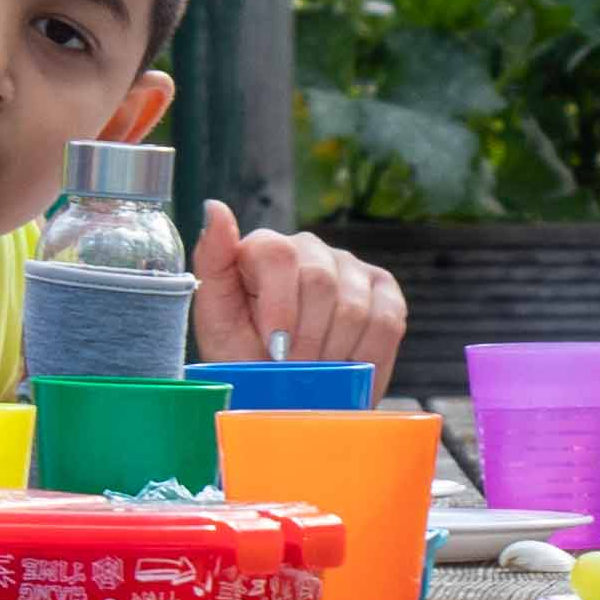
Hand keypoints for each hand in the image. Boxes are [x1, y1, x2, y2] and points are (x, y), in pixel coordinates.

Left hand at [191, 203, 402, 369]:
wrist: (281, 391)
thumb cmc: (243, 356)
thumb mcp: (216, 318)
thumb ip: (212, 261)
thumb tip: (215, 208)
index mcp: (266, 247)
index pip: (280, 254)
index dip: (280, 306)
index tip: (274, 348)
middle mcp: (310, 248)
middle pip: (320, 281)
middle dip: (306, 338)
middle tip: (295, 370)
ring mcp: (351, 267)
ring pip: (354, 306)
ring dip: (333, 352)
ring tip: (316, 374)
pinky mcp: (384, 291)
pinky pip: (387, 321)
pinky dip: (367, 357)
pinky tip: (346, 370)